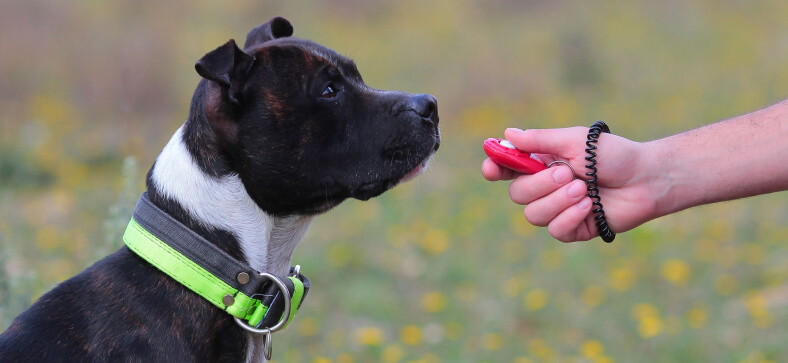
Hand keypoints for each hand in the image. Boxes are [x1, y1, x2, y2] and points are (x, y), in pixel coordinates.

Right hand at [482, 127, 658, 241]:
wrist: (646, 178)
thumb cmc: (613, 154)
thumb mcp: (576, 141)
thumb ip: (540, 140)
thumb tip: (508, 134)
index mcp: (542, 163)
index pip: (507, 169)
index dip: (495, 168)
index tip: (492, 168)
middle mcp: (546, 187)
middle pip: (518, 194)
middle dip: (541, 185)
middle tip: (568, 173)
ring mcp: (558, 209)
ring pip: (533, 215)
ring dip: (558, 201)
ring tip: (584, 189)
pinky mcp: (574, 228)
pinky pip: (555, 230)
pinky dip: (570, 216)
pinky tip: (590, 205)